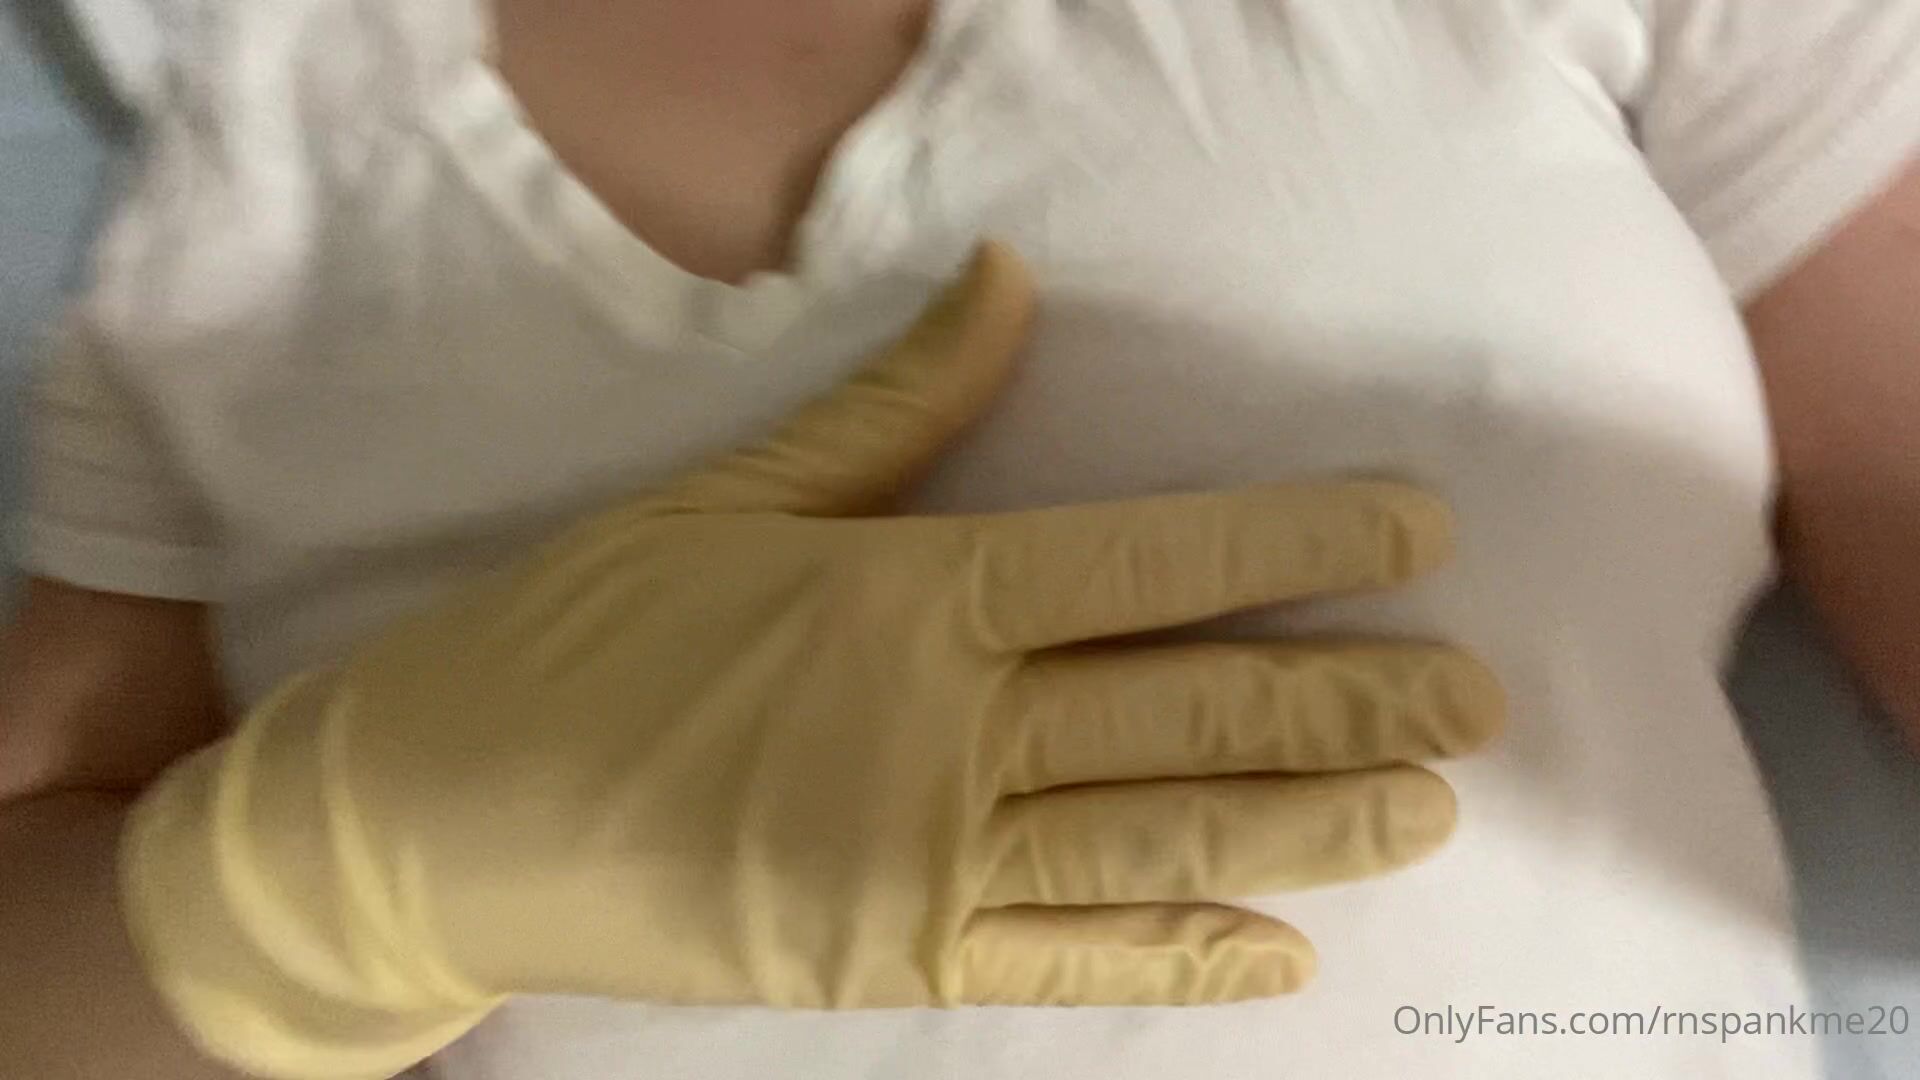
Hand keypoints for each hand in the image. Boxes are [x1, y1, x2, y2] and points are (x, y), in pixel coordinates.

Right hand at [122, 244, 1503, 1079]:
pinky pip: (1062, 965)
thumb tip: (1005, 286)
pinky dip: (1177, 960)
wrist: (430, 821)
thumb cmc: (569, 639)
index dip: (1292, 545)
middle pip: (1184, 709)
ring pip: (1156, 840)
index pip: (1142, 563)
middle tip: (1476, 695)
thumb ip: (889, 409)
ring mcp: (917, 863)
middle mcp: (937, 734)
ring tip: (1428, 810)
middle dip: (1345, 697)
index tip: (1413, 537)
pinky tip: (1280, 953)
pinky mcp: (884, 963)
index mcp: (905, 598)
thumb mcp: (720, 501)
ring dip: (1305, 825)